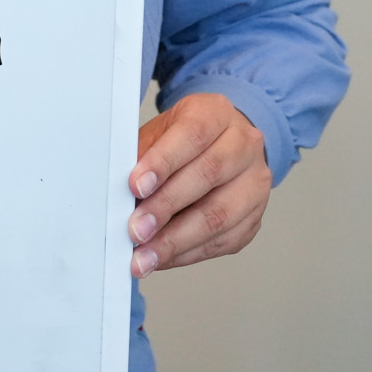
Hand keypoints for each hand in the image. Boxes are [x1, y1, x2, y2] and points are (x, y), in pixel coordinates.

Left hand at [127, 93, 269, 276]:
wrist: (220, 144)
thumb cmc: (182, 140)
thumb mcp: (159, 133)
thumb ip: (141, 157)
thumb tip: (116, 193)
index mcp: (216, 113)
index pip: (192, 135)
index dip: (163, 162)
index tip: (136, 187)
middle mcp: (244, 145)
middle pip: (208, 175)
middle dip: (166, 207)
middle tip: (136, 230)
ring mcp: (255, 182)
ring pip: (220, 215)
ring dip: (176, 240)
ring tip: (145, 256)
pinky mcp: (254, 216)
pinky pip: (223, 241)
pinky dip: (188, 253)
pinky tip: (162, 258)